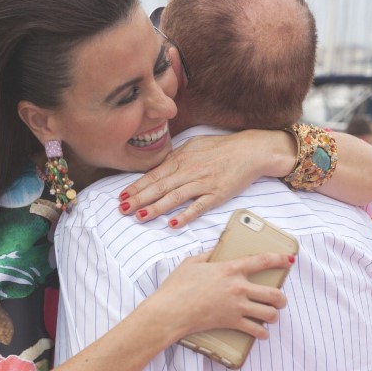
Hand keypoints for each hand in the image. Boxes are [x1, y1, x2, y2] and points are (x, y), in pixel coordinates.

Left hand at [117, 131, 294, 227]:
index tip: (121, 197)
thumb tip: (158, 168)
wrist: (249, 151)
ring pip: (174, 198)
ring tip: (140, 217)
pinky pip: (198, 207)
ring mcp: (202, 183)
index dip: (136, 187)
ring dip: (156, 208)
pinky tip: (173, 224)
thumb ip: (175, 158)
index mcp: (181, 159)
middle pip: (159, 187)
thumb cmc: (221, 148)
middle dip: (139, 199)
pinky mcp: (216, 195)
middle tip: (122, 210)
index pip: (153, 175)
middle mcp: (189, 171)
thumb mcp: (193, 146)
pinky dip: (185, 216)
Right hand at [153, 250, 293, 341]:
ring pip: (269, 313)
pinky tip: (263, 334)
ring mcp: (237, 306)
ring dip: (274, 315)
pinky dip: (262, 334)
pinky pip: (255, 330)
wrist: (170, 311)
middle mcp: (238, 287)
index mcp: (230, 269)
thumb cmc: (177, 287)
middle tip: (281, 300)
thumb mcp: (192, 263)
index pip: (263, 261)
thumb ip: (208, 254)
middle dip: (281, 298)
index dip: (279, 259)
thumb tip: (217, 249)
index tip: (289, 260)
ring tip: (272, 316)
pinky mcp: (232, 322)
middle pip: (273, 293)